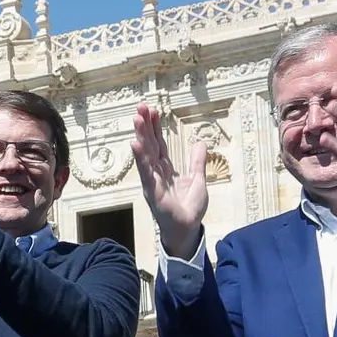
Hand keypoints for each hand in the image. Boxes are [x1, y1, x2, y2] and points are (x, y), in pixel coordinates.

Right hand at [131, 102, 208, 257]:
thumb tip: (200, 142)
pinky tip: (135, 144)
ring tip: (137, 119)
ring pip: (146, 155)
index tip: (152, 110)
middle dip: (145, 126)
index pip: (158, 144)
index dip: (155, 127)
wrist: (188, 230)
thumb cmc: (189, 208)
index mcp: (165, 169)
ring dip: (141, 136)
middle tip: (140, 106)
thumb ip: (197, 161)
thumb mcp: (197, 179)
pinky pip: (146, 173)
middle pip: (150, 145)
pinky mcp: (153, 192)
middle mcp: (155, 173)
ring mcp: (153, 182)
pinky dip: (141, 159)